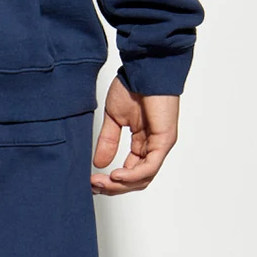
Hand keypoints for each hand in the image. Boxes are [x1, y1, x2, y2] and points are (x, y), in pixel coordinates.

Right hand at [91, 79, 178, 195]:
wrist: (145, 68)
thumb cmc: (133, 86)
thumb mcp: (114, 118)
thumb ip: (108, 141)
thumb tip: (100, 163)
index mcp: (143, 142)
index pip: (130, 171)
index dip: (112, 181)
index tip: (92, 182)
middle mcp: (153, 146)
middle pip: (137, 180)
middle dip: (114, 187)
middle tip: (95, 186)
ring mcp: (160, 145)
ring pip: (143, 178)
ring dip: (121, 185)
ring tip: (102, 182)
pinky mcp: (164, 140)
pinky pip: (150, 167)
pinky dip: (132, 175)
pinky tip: (116, 175)